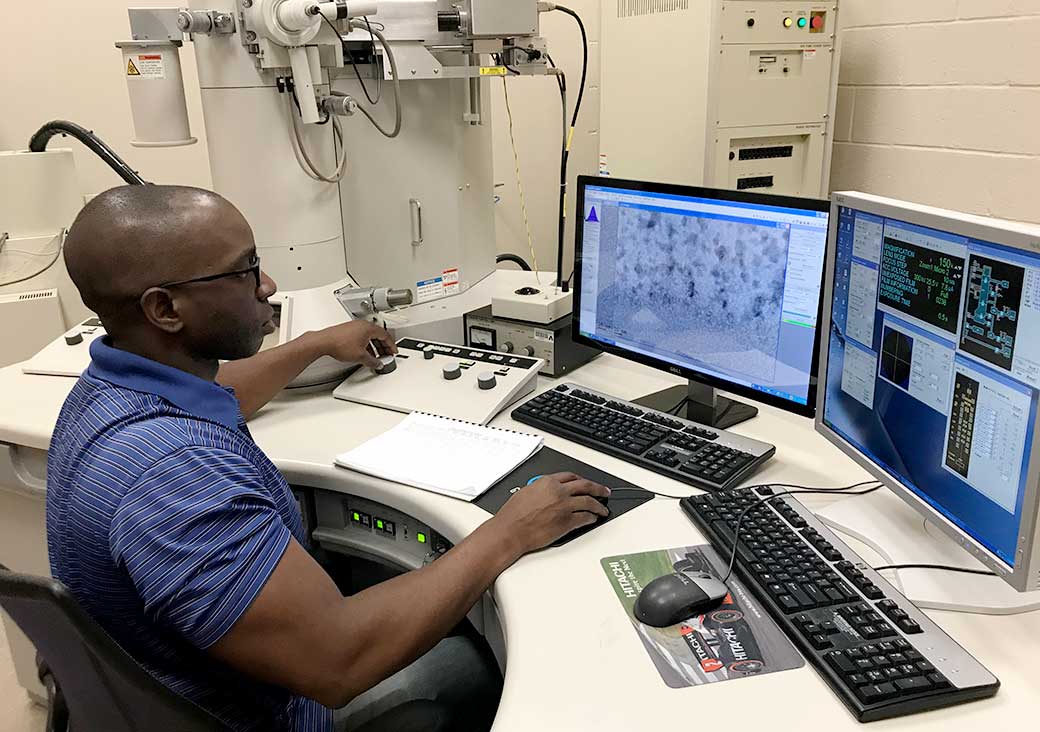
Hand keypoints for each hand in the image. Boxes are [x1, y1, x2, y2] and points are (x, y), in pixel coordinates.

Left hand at [314, 320, 397, 368]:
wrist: (324, 342)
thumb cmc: (339, 344)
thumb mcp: (361, 356)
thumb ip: (372, 361)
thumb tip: (377, 363)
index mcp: (369, 328)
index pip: (386, 335)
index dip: (391, 345)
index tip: (393, 351)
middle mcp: (362, 325)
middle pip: (378, 335)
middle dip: (383, 346)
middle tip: (386, 355)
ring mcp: (354, 326)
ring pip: (369, 336)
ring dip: (374, 346)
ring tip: (376, 356)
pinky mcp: (347, 330)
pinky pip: (361, 336)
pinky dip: (366, 344)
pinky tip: (364, 353)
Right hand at [489, 472, 609, 556]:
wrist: (510, 530)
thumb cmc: (512, 515)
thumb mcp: (526, 491)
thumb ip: (541, 489)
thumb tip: (547, 491)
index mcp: (547, 482)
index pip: (570, 476)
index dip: (581, 479)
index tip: (586, 482)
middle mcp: (558, 491)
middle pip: (585, 486)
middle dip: (598, 488)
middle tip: (604, 491)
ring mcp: (564, 506)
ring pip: (589, 502)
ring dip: (599, 505)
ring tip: (603, 509)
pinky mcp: (567, 522)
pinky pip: (584, 518)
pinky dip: (591, 518)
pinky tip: (593, 519)